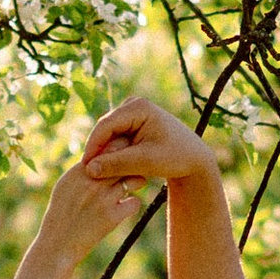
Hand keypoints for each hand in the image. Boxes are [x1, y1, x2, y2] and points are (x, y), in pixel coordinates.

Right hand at [38, 155, 143, 260]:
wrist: (57, 244)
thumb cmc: (60, 214)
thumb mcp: (64, 186)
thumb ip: (82, 172)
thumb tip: (100, 159)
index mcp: (79, 172)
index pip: (106, 150)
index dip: (118, 151)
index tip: (123, 156)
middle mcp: (92, 182)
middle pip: (123, 162)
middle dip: (131, 164)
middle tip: (134, 169)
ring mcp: (103, 199)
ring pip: (134, 180)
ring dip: (136, 182)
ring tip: (135, 185)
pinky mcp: (112, 217)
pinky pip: (134, 203)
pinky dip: (132, 205)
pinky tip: (126, 207)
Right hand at [82, 97, 218, 193]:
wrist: (193, 157)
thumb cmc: (175, 158)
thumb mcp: (145, 162)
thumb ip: (117, 164)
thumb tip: (89, 169)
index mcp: (138, 107)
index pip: (105, 126)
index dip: (93, 147)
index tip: (86, 168)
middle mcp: (132, 104)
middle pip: (105, 129)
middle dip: (98, 151)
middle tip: (90, 174)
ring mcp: (132, 112)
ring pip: (108, 135)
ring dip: (105, 153)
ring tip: (100, 174)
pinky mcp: (132, 122)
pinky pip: (115, 137)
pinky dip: (113, 152)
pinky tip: (110, 169)